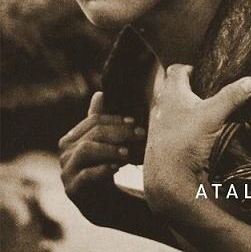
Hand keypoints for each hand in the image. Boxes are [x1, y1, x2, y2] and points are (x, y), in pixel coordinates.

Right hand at [59, 91, 145, 224]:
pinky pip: (85, 176)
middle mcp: (65, 153)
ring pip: (86, 150)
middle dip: (119, 133)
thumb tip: (99, 93)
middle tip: (140, 135)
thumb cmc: (105, 166)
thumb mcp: (105, 142)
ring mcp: (66, 171)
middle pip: (93, 134)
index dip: (116, 120)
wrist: (103, 202)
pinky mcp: (72, 190)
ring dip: (110, 149)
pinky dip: (102, 169)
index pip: (94, 121)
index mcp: (72, 137)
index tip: (136, 123)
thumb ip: (100, 120)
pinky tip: (116, 167)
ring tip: (128, 153)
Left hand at [143, 64, 250, 218]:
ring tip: (202, 114)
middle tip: (206, 93)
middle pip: (173, 89)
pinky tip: (194, 135)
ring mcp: (159, 125)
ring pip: (171, 109)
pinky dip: (182, 127)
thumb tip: (250, 81)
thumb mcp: (213, 116)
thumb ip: (231, 97)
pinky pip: (171, 127)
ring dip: (185, 109)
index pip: (176, 70)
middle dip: (188, 89)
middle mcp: (162, 106)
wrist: (168, 178)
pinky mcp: (161, 143)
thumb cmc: (186, 141)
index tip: (202, 73)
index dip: (189, 68)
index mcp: (172, 93)